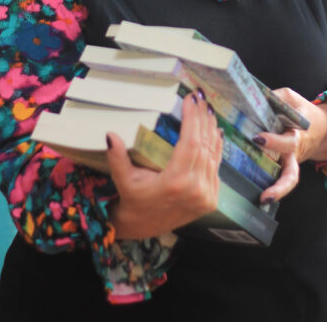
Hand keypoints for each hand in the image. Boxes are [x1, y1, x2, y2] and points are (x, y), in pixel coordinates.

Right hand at [105, 91, 222, 238]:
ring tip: (208, 110)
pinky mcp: (211, 200)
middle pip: (204, 145)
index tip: (191, 99)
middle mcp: (195, 190)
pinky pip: (216, 168)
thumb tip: (110, 134)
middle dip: (203, 118)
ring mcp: (206, 196)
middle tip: (201, 98)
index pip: (190, 142)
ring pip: (213, 155)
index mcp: (175, 183)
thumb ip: (117, 158)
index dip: (192, 118)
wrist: (143, 228)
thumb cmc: (133, 201)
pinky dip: (216, 148)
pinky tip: (215, 133)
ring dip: (211, 130)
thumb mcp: (123, 180)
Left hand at [255, 88, 326, 203]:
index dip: (275, 142)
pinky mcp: (285, 166)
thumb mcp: (291, 97)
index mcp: (298, 135)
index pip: (288, 142)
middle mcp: (294, 153)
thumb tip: (254, 99)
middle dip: (282, 185)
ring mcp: (291, 162)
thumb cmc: (303, 111)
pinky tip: (255, 193)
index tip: (258, 139)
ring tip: (263, 200)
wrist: (324, 129)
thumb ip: (276, 97)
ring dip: (278, 192)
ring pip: (288, 180)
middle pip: (292, 173)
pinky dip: (270, 186)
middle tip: (266, 194)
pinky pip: (279, 177)